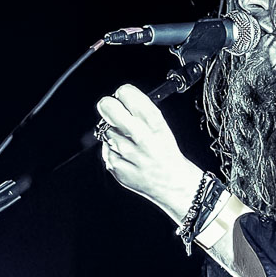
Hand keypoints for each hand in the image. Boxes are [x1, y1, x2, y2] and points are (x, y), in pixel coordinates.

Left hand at [95, 84, 201, 218]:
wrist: (170, 182)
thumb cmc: (165, 152)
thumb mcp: (161, 125)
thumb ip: (141, 109)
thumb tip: (119, 98)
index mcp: (153, 121)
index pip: (125, 93)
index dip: (122, 94)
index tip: (122, 98)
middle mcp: (139, 135)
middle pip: (108, 108)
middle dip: (107, 106)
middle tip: (110, 109)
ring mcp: (125, 152)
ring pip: (105, 130)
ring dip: (112, 132)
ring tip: (127, 141)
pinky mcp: (115, 165)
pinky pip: (106, 149)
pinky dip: (112, 150)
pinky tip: (126, 156)